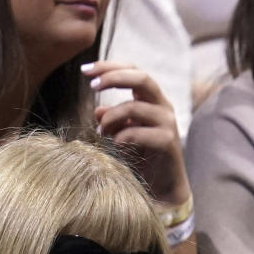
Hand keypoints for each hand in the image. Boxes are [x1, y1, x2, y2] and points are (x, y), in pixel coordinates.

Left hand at [82, 61, 190, 206]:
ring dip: (112, 117)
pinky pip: (140, 132)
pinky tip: (116, 144)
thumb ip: (113, 120)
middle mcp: (163, 106)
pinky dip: (123, 136)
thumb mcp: (122, 134)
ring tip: (101, 132)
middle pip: (142, 78)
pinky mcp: (168, 142)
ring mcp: (168, 123)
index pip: (133, 71)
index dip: (110, 67)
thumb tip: (97, 110)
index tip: (85, 70)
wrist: (164, 186)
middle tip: (92, 86)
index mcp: (152, 99)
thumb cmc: (143, 157)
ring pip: (136, 107)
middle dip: (114, 77)